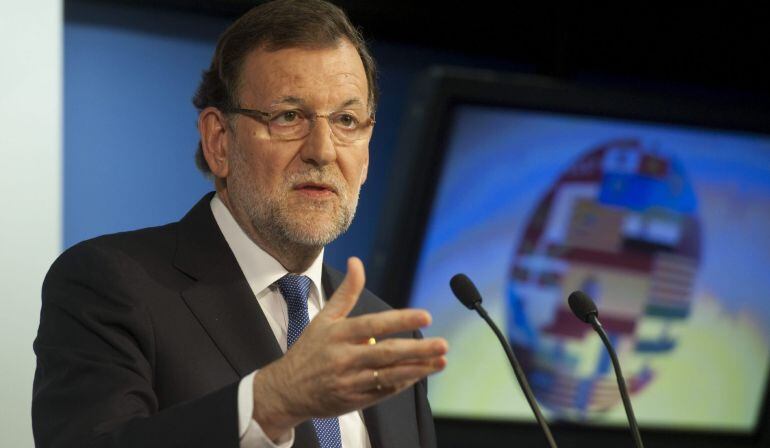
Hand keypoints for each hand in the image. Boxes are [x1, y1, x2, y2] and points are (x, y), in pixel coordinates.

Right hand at [251, 257, 447, 438]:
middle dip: (418, 349)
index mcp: (338, 334)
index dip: (401, 320)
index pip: (374, 325)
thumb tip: (356, 261)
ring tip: (440, 361)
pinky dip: (403, 383)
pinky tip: (420, 374)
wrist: (285, 390)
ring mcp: (350, 381)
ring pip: (389, 375)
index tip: (426, 317)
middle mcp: (344, 357)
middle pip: (387, 353)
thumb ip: (346, 292)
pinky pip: (383, 392)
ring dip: (417, 369)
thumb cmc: (308, 350)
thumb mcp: (323, 318)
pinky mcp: (354, 401)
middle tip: (443, 344)